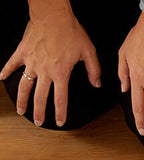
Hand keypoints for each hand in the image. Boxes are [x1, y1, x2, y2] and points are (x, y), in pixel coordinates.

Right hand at [0, 0, 100, 126]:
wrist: (52, 14)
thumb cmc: (70, 31)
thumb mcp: (88, 52)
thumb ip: (93, 70)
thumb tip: (96, 84)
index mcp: (61, 73)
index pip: (60, 99)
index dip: (60, 112)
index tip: (59, 122)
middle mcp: (45, 71)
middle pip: (40, 97)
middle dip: (39, 112)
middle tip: (38, 123)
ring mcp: (31, 62)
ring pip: (24, 85)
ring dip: (22, 99)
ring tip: (21, 111)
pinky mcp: (22, 51)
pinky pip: (12, 63)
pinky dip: (6, 71)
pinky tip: (1, 78)